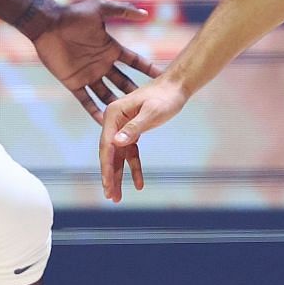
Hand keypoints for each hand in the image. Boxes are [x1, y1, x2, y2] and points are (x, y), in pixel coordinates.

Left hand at [30, 0, 160, 119]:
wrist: (47, 24)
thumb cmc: (72, 15)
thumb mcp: (100, 9)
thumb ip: (122, 11)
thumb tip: (146, 14)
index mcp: (111, 48)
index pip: (134, 61)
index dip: (148, 69)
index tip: (163, 78)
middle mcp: (102, 64)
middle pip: (123, 82)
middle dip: (136, 94)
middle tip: (151, 107)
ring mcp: (88, 75)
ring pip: (107, 95)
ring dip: (117, 106)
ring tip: (130, 122)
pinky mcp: (73, 82)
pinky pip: (86, 100)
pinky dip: (93, 112)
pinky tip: (103, 123)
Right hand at [98, 77, 186, 202]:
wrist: (177, 87)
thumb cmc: (165, 97)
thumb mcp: (152, 113)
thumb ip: (134, 128)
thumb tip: (116, 143)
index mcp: (113, 114)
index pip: (107, 145)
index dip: (106, 167)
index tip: (107, 184)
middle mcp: (114, 121)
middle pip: (110, 153)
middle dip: (110, 176)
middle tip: (111, 197)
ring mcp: (122, 127)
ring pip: (119, 156)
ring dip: (119, 176)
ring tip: (118, 197)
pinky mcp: (133, 131)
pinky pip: (131, 153)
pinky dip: (134, 168)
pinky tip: (138, 183)